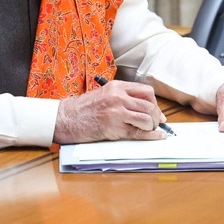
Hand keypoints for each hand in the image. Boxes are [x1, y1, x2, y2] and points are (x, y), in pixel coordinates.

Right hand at [53, 79, 168, 143]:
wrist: (66, 119)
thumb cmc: (83, 108)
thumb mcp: (104, 94)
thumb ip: (123, 97)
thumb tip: (146, 108)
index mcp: (116, 86)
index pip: (146, 92)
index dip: (155, 104)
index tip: (157, 113)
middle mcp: (118, 97)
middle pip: (149, 105)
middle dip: (156, 117)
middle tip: (156, 124)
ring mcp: (116, 112)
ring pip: (146, 119)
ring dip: (152, 126)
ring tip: (148, 130)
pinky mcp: (114, 128)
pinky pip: (138, 133)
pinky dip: (151, 136)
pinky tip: (158, 136)